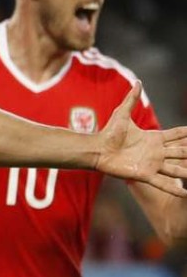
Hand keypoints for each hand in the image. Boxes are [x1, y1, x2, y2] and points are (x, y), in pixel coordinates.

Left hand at [97, 81, 186, 196]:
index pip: (177, 135)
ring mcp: (152, 164)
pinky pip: (163, 183)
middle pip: (182, 152)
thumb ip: (131, 99)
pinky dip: (175, 190)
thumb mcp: (123, 114)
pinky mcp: (145, 174)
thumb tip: (138, 82)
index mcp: (154, 138)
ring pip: (177, 169)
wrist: (98, 148)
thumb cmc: (108, 132)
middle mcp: (156, 152)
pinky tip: (186, 194)